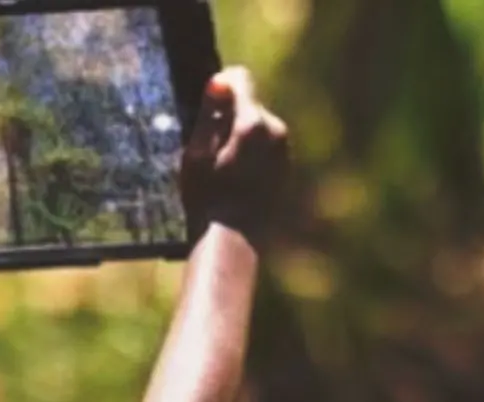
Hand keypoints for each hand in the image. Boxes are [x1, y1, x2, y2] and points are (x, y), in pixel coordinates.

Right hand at [181, 67, 289, 246]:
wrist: (233, 241)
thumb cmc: (206, 198)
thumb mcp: (197, 154)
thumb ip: (210, 114)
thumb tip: (220, 79)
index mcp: (251, 123)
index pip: (240, 79)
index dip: (219, 87)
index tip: (205, 107)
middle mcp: (275, 130)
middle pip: (250, 106)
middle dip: (229, 118)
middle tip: (208, 152)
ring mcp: (285, 149)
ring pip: (259, 128)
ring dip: (240, 138)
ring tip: (221, 170)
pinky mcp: (286, 167)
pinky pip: (266, 148)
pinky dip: (251, 156)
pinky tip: (236, 181)